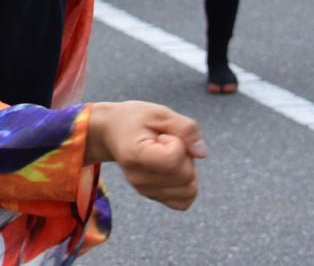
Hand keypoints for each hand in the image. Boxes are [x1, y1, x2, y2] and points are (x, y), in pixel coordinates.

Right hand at [86, 101, 205, 210]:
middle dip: (185, 156)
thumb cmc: (135, 119)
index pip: (174, 160)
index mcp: (135, 155)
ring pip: (189, 191)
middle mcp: (138, 178)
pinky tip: (172, 170)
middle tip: (165, 143)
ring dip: (186, 170)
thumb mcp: (159, 112)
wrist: (112, 131)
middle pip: (186, 176)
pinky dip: (185, 186)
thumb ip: (185, 128)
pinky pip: (184, 201)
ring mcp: (145, 190)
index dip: (178, 142)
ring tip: (167, 154)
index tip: (161, 135)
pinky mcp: (152, 196)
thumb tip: (202, 153)